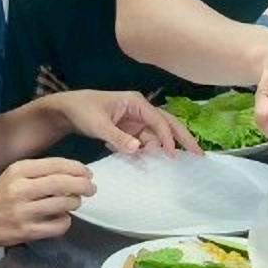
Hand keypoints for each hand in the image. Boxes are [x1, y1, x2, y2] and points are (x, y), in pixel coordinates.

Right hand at [0, 156, 93, 247]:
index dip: (78, 168)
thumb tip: (74, 173)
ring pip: (65, 204)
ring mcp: (24, 212)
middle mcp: (21, 189)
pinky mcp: (28, 231)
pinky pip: (59, 225)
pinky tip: (60, 218)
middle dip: (84, 185)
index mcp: (18, 171)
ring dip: (75, 203)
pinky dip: (65, 221)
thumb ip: (40, 173)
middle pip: (64, 183)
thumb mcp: (13, 176)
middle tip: (91, 189)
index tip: (88, 174)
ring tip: (72, 203)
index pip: (57, 165)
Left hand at [55, 89, 199, 156]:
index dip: (167, 137)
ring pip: (156, 136)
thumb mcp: (98, 125)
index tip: (172, 155)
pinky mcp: (130, 130)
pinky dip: (144, 152)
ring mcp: (136, 121)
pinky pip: (143, 142)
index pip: (159, 120)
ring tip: (166, 165)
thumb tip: (138, 149)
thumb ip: (118, 138)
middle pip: (167, 124)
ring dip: (159, 150)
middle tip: (199, 155)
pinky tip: (140, 160)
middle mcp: (141, 110)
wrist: (67, 110)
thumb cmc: (83, 110)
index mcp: (136, 102)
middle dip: (183, 139)